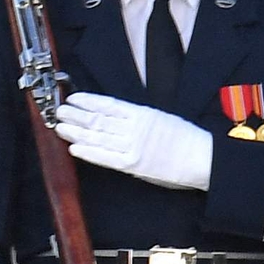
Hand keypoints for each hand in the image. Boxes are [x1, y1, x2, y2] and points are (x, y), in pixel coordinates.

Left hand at [57, 93, 215, 191]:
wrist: (204, 159)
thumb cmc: (186, 140)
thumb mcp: (161, 120)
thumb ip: (139, 119)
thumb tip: (115, 118)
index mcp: (143, 114)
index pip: (109, 105)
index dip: (89, 101)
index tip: (74, 98)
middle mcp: (135, 128)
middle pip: (99, 119)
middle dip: (77, 115)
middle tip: (59, 111)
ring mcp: (133, 146)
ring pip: (99, 137)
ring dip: (77, 132)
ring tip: (61, 127)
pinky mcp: (134, 165)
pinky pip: (106, 158)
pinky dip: (89, 153)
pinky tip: (74, 148)